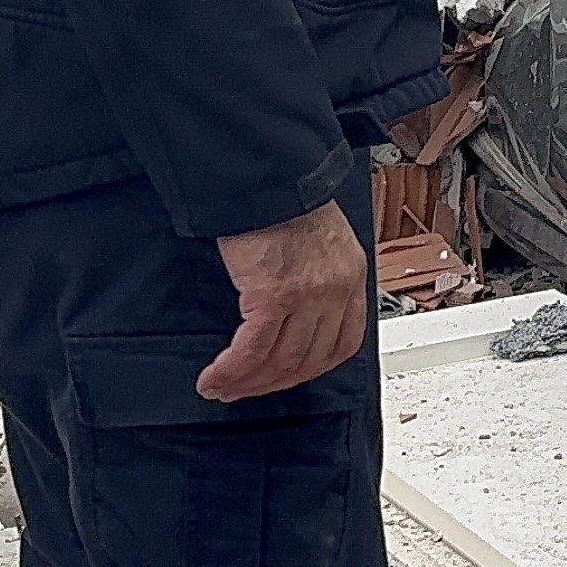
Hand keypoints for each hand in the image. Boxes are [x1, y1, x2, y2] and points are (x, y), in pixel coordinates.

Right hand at [197, 201, 369, 402]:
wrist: (268, 174)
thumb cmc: (284, 199)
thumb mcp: (319, 239)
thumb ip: (316, 276)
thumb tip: (293, 311)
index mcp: (352, 276)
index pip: (343, 342)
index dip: (313, 367)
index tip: (287, 377)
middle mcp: (335, 290)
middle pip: (309, 359)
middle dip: (273, 383)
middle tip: (243, 391)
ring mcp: (307, 295)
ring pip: (280, 361)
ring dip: (247, 382)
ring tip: (222, 388)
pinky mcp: (274, 295)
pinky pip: (251, 350)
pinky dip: (231, 371)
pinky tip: (214, 378)